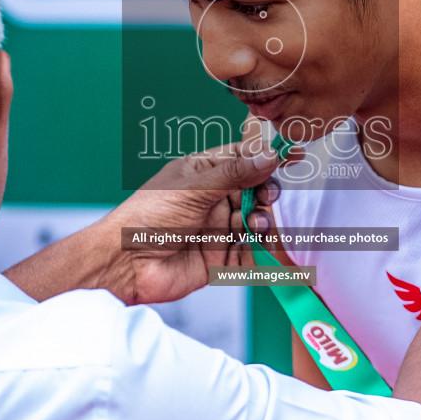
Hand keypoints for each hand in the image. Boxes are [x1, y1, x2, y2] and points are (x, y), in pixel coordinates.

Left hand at [98, 140, 296, 304]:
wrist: (126, 264)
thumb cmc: (147, 217)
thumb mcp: (194, 188)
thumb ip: (235, 174)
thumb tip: (268, 157)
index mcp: (202, 174)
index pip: (242, 159)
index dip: (267, 157)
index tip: (294, 155)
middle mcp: (212, 200)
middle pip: (254, 191)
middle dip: (266, 193)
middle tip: (267, 197)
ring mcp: (217, 230)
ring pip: (255, 222)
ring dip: (262, 221)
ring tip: (255, 224)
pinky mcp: (220, 259)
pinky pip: (250, 253)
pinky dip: (260, 250)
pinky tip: (259, 246)